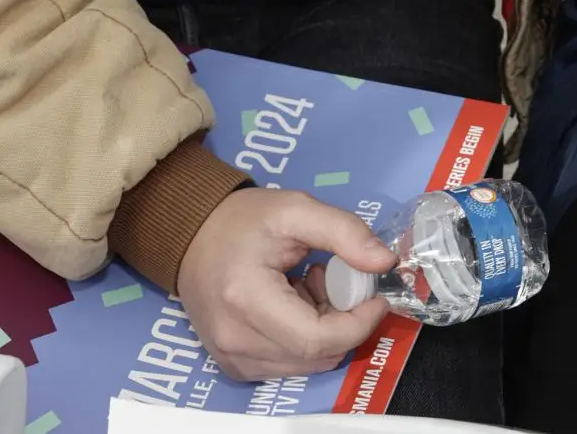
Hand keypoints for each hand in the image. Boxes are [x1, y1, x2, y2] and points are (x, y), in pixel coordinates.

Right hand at [177, 186, 394, 380]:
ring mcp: (232, 359)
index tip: (376, 296)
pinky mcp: (234, 366)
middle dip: (343, 321)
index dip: (358, 323)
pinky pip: (288, 365)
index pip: (316, 339)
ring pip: (305, 365)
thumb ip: (344, 232)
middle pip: (315, 355)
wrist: (193, 235)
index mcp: (246, 300)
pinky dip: (305, 339)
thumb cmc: (242, 220)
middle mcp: (235, 341)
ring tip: (309, 285)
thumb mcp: (296, 209)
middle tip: (335, 278)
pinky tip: (293, 302)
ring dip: (325, 330)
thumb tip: (384, 262)